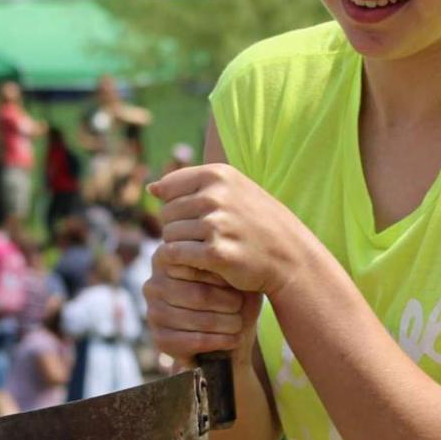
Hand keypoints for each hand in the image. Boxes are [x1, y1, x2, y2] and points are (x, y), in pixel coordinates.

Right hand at [143, 252, 262, 367]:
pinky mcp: (160, 339)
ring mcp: (153, 312)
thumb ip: (226, 265)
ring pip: (199, 319)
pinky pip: (195, 341)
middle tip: (240, 305)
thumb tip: (229, 263)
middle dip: (226, 302)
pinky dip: (219, 341)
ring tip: (240, 323)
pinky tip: (234, 339)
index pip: (197, 265)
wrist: (227, 332)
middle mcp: (154, 285)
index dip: (221, 276)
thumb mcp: (233, 276)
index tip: (242, 280)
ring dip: (226, 323)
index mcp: (167, 259)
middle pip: (199, 294)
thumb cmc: (232, 296)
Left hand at [147, 163, 305, 296]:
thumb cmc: (257, 224)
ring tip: (202, 252)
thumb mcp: (232, 192)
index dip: (176, 206)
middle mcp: (216, 195)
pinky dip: (179, 263)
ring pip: (169, 235)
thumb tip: (150, 188)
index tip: (196, 219)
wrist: (290, 257)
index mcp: (219, 174)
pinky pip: (175, 255)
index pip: (168, 187)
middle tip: (201, 241)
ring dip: (180, 247)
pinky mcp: (216, 253)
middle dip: (177, 229)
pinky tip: (195, 265)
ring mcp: (217, 224)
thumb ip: (192, 186)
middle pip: (166, 213)